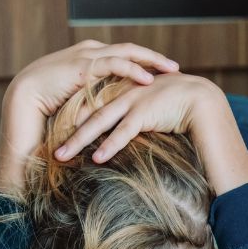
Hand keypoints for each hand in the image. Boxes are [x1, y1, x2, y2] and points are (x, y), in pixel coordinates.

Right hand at [0, 41, 178, 186]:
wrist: (23, 101)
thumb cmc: (46, 106)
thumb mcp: (79, 101)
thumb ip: (96, 99)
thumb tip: (115, 113)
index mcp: (89, 58)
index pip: (122, 56)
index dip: (143, 62)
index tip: (163, 72)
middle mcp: (89, 51)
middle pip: (129, 50)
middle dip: (154, 58)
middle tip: (175, 67)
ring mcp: (86, 55)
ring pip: (126, 52)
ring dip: (151, 60)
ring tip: (171, 69)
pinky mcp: (82, 65)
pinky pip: (114, 64)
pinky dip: (133, 69)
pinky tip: (149, 78)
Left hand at [54, 72, 224, 163]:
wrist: (200, 99)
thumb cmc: (175, 106)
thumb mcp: (146, 108)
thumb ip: (130, 116)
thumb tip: (119, 133)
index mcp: (119, 90)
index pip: (89, 104)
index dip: (70, 118)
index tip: (53, 133)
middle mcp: (122, 93)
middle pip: (86, 113)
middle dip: (65, 131)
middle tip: (47, 146)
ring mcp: (132, 101)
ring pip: (98, 122)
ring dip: (78, 141)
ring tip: (61, 156)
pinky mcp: (144, 113)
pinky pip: (123, 132)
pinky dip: (110, 145)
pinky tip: (97, 158)